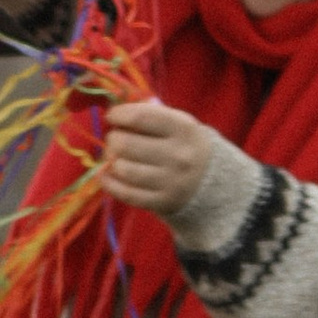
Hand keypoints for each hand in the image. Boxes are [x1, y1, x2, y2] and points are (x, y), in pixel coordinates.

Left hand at [102, 100, 214, 216]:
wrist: (211, 180)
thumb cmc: (183, 144)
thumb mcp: (177, 122)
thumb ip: (149, 115)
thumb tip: (113, 115)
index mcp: (183, 129)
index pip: (140, 117)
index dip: (118, 115)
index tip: (113, 117)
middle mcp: (178, 155)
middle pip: (126, 144)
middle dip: (113, 139)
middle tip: (115, 140)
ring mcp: (171, 181)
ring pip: (123, 169)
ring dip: (110, 161)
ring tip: (114, 157)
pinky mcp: (162, 202)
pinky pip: (126, 193)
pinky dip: (109, 183)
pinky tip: (106, 175)